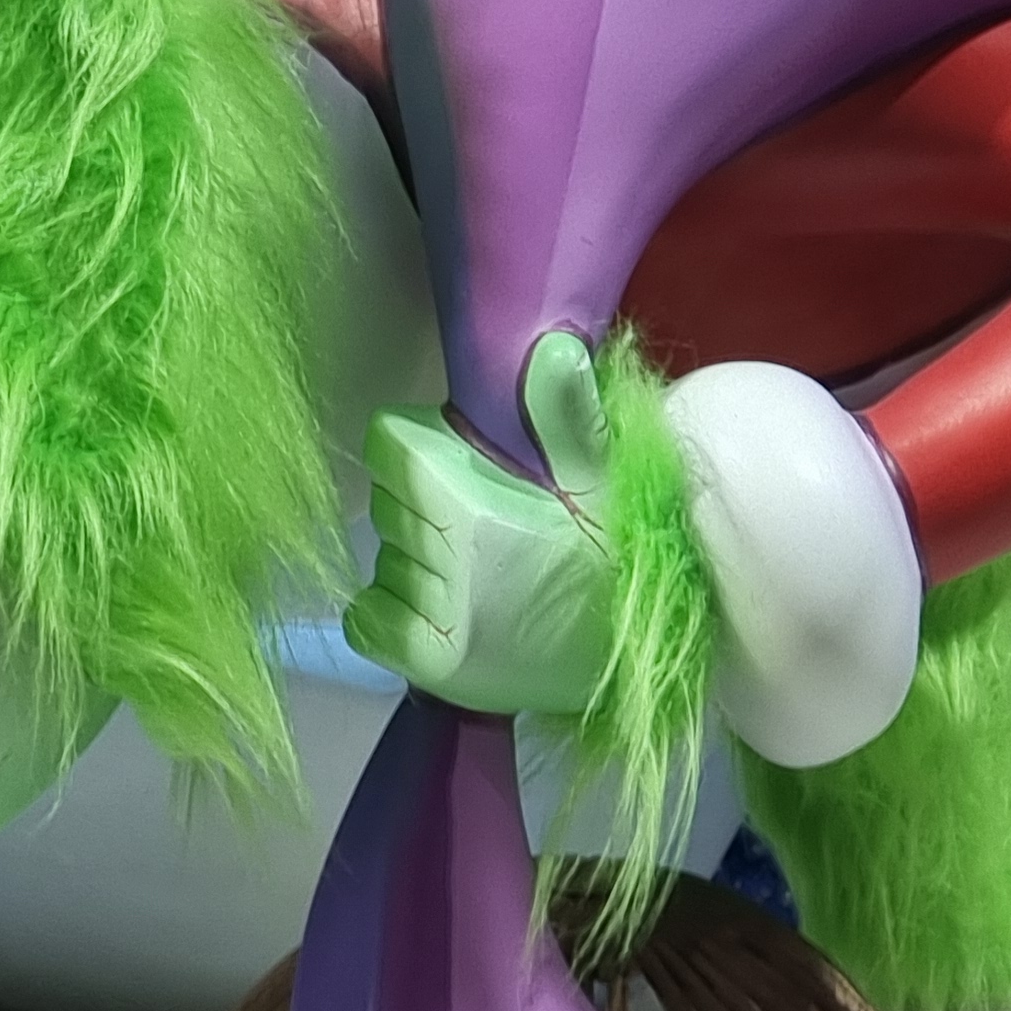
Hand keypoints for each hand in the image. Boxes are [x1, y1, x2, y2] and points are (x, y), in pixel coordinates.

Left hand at [343, 332, 615, 720]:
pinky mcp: (430, 663)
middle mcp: (443, 554)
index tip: (457, 463)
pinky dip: (390, 612)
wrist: (643, 647)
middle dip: (420, 500)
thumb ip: (564, 413)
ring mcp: (433, 614)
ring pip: (382, 557)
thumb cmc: (618, 552)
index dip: (417, 446)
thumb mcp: (601, 476)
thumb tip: (552, 347)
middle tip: (480, 523)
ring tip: (477, 572)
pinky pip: (366, 618)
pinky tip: (444, 611)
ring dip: (414, 559)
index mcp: (474, 498)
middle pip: (384, 497)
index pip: (387, 443)